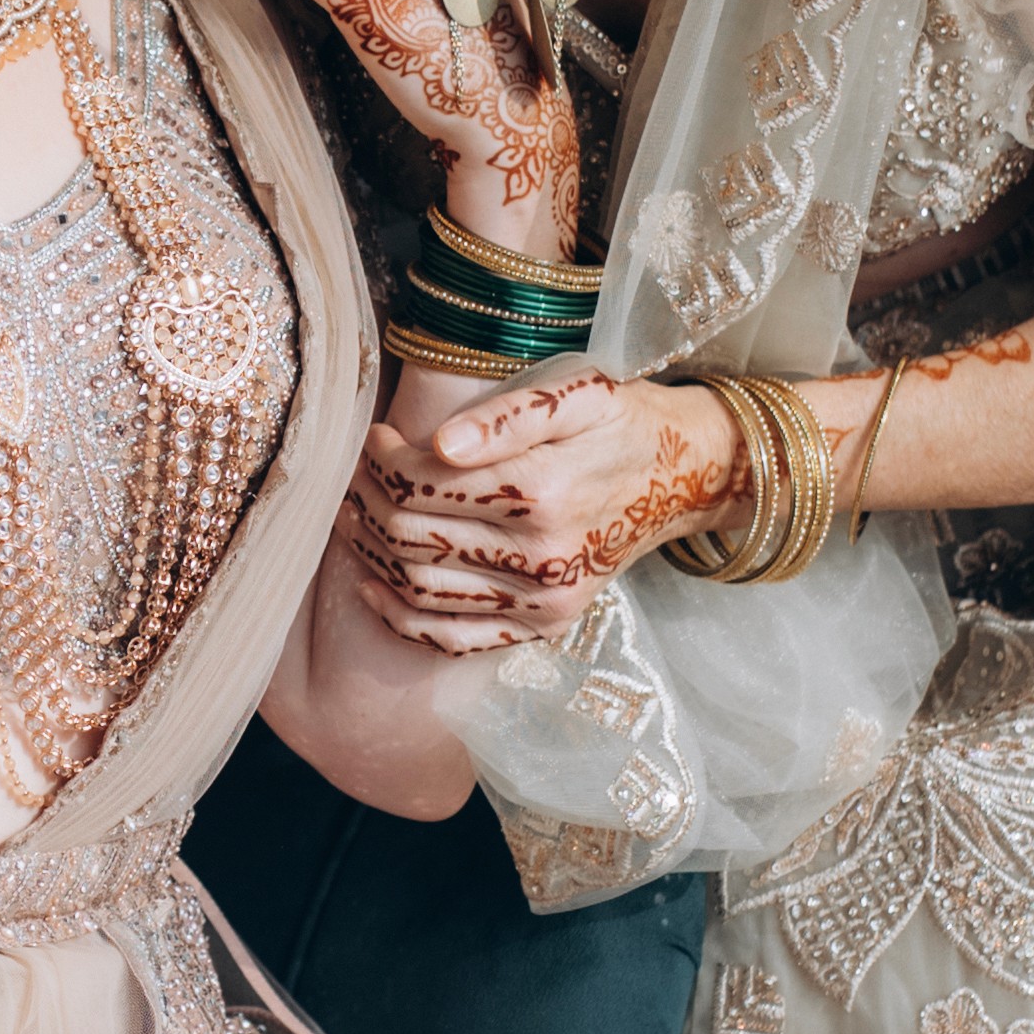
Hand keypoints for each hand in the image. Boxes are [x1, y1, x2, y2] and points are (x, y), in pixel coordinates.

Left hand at [336, 374, 740, 647]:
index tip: (375, 439)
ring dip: (372, 555)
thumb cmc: (620, 425)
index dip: (383, 463)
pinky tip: (371, 587)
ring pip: (421, 588)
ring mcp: (545, 599)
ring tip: (354, 518)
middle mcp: (545, 556)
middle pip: (414, 538)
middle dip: (369, 503)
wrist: (679, 478)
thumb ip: (509, 416)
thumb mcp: (578, 394)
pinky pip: (453, 639)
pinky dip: (400, 618)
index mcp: (545, 490)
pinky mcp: (545, 625)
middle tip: (356, 477)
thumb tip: (441, 444)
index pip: (425, 486)